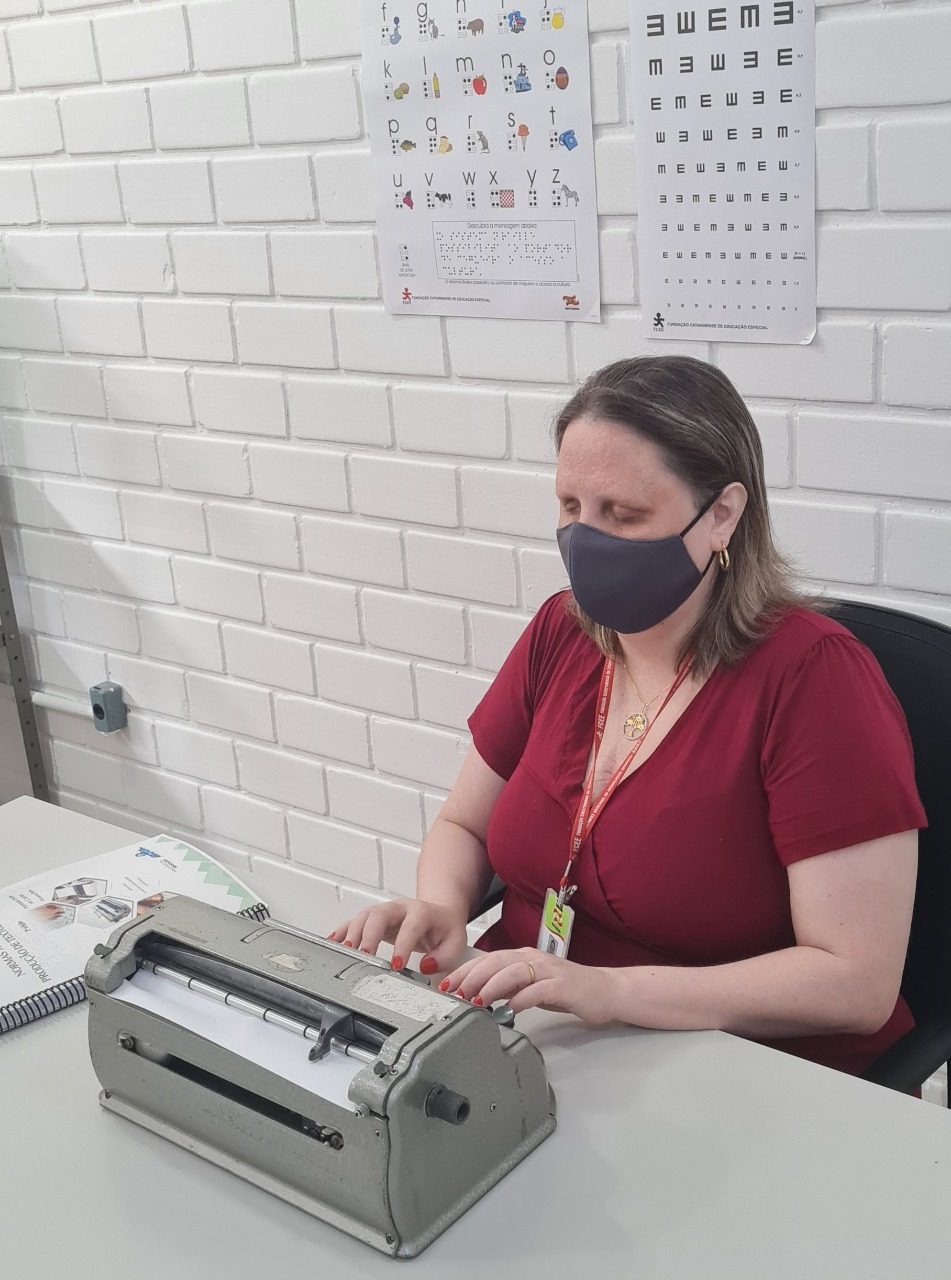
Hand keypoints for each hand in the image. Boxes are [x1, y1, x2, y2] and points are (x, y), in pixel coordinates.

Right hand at [329, 899, 468, 975]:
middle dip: (370, 935)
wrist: (438, 912)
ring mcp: (384, 911)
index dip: (403, 945)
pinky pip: (353, 921)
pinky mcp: (372, 918)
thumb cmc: (444, 928)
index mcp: (422, 912)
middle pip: (380, 915)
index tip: (396, 965)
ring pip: (364, 916)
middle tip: (364, 955)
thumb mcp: (455, 943)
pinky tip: (332, 941)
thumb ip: (444, 956)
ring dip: (353, 934)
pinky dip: (342, 930)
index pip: (412, 925)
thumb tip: (425, 966)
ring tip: (345, 953)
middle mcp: (400, 908)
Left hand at [440, 947, 617, 1021]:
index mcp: (524, 957)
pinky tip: (510, 1009)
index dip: (464, 970)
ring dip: (491, 986)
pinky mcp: (562, 985)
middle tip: (455, 993)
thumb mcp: (532, 987)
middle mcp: (534, 959)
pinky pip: (538, 990)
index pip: (488, 959)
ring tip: (477, 1000)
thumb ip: (508, 988)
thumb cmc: (568, 989)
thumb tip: (479, 996)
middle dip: (471, 977)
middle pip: (496, 962)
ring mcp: (549, 971)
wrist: (605, 990)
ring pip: (513, 972)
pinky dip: (521, 998)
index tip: (446, 984)